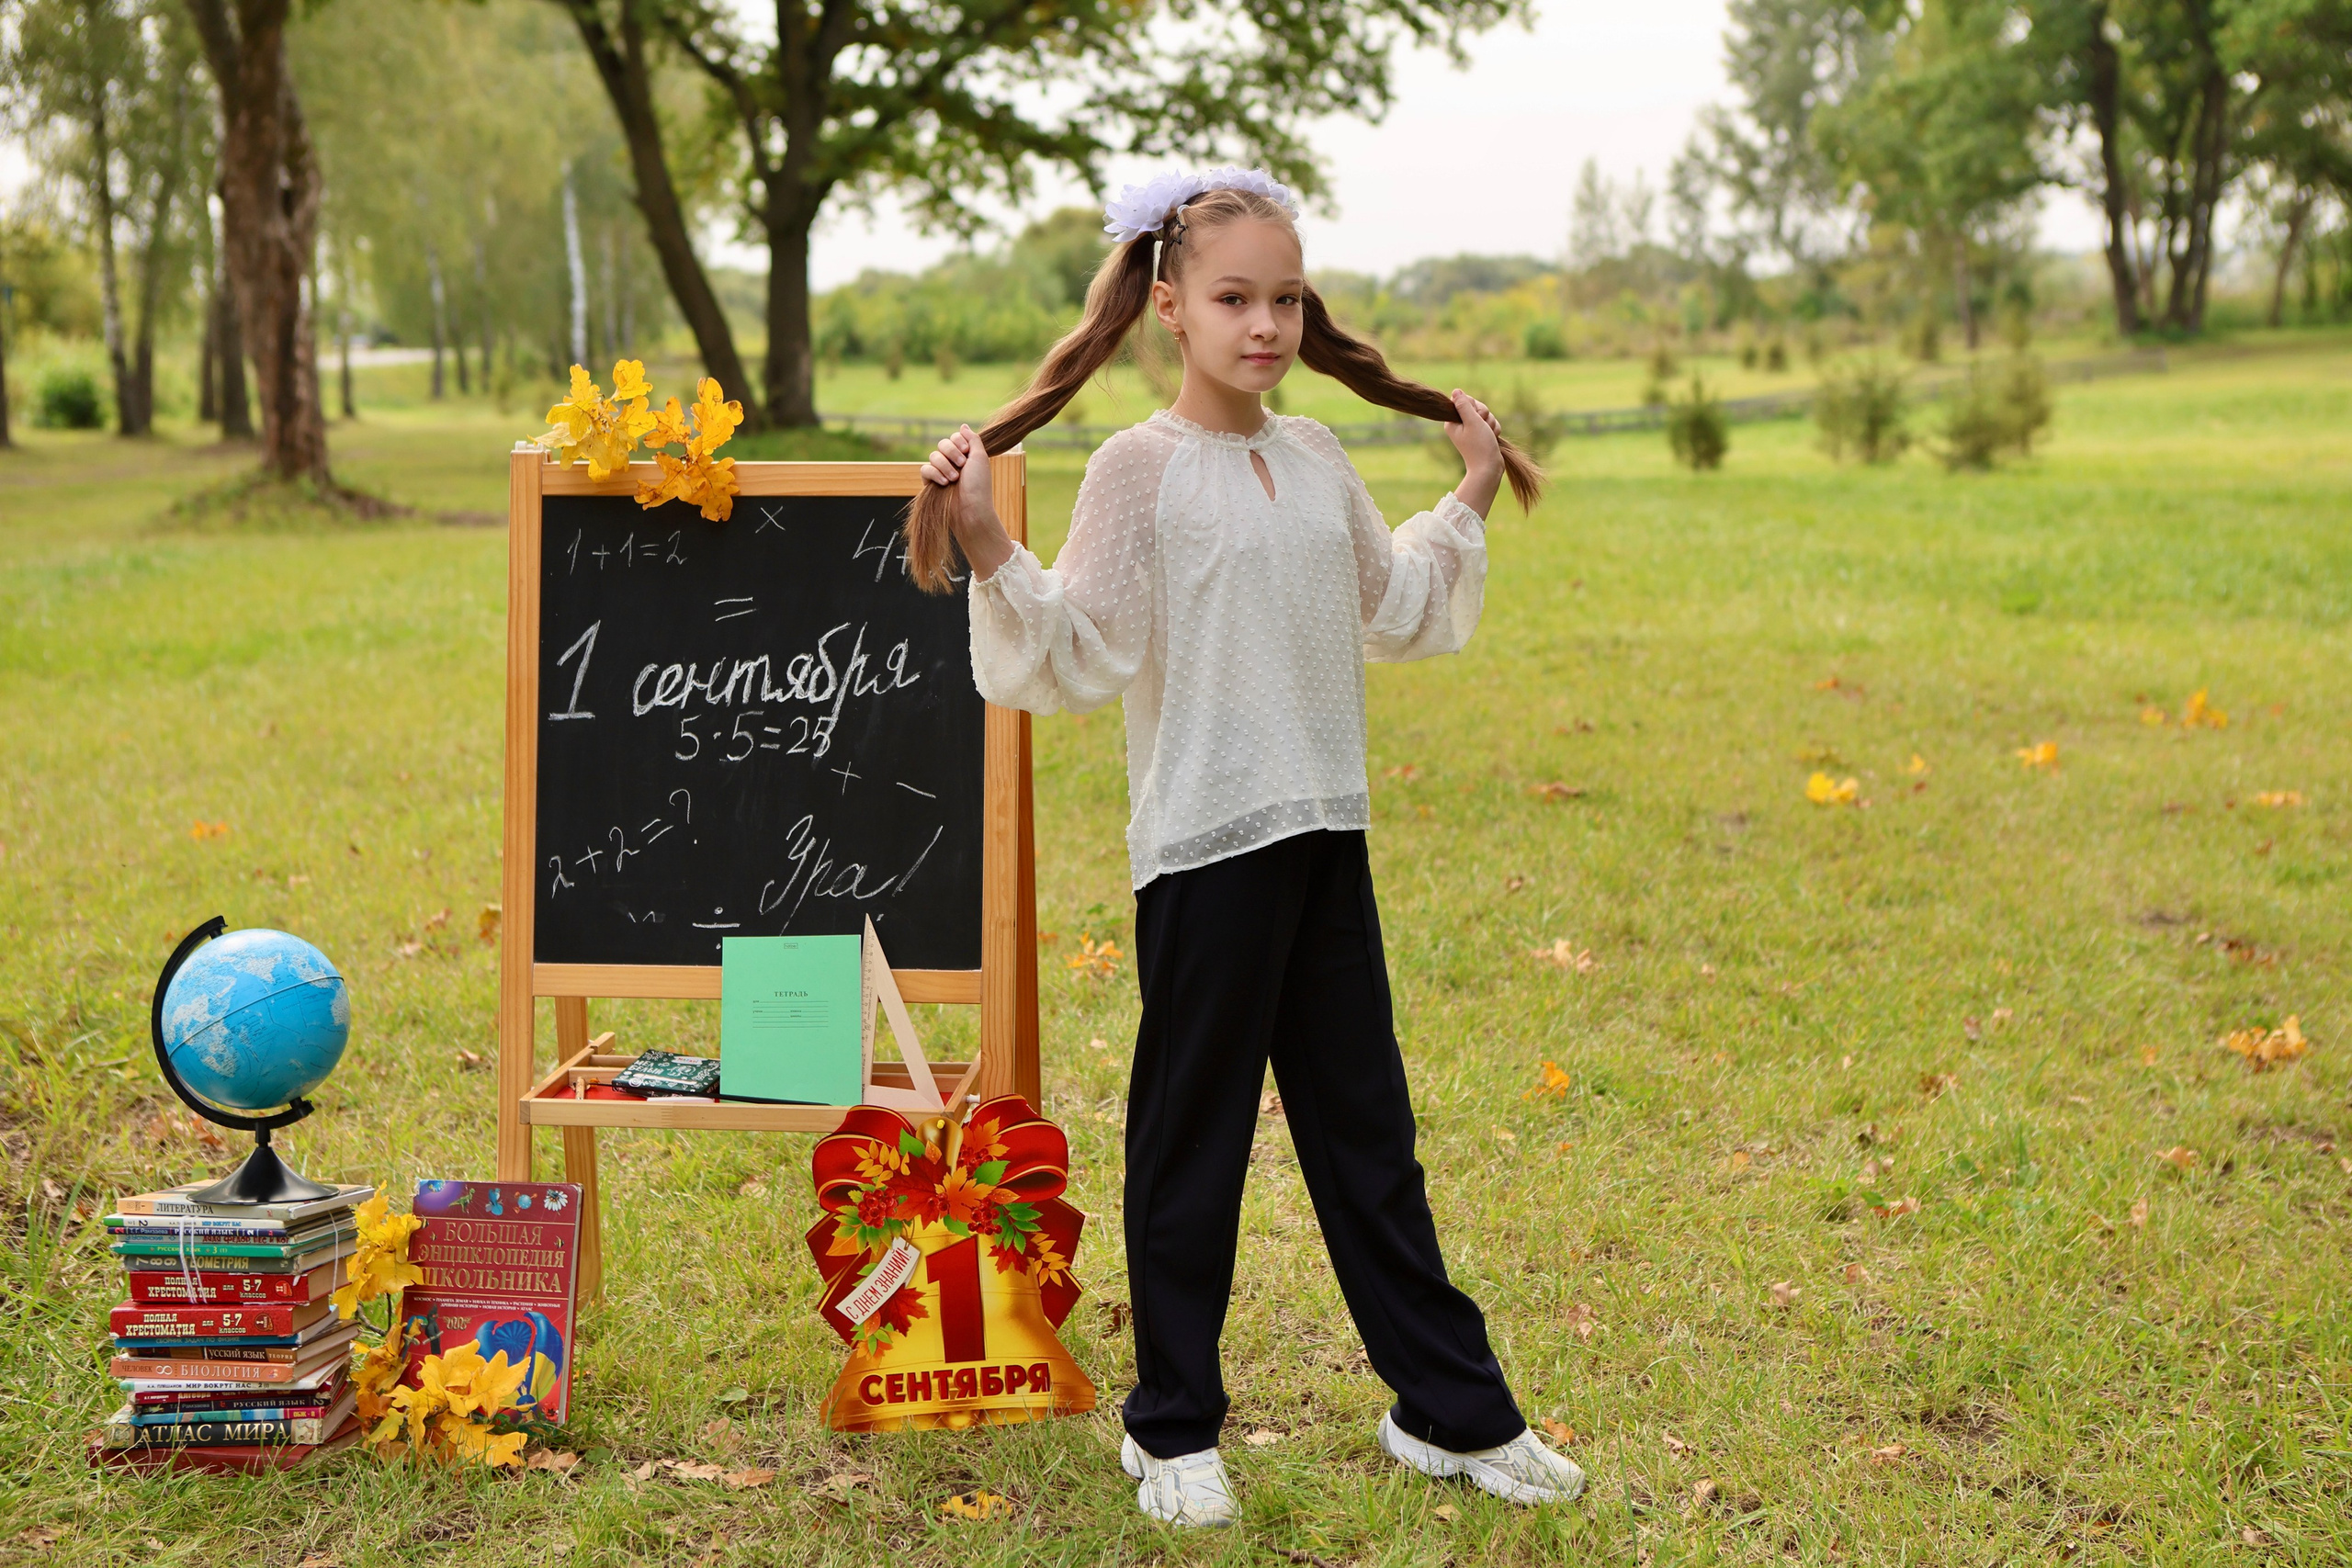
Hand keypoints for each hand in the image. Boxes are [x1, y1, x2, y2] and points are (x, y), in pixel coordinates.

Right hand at [921, 424, 1013, 578]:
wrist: (971, 509)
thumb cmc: (979, 485)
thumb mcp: (980, 457)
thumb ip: (972, 439)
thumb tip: (963, 426)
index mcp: (966, 455)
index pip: (954, 437)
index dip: (958, 441)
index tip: (966, 451)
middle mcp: (953, 462)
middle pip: (942, 444)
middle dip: (951, 452)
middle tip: (961, 465)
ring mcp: (941, 473)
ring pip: (933, 456)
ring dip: (944, 465)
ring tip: (954, 479)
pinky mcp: (931, 483)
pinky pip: (925, 469)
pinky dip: (934, 474)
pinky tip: (944, 483)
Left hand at [1444, 389, 1504, 515]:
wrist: (1489, 467)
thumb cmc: (1479, 445)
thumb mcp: (1472, 421)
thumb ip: (1464, 405)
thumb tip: (1455, 391)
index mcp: (1453, 421)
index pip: (1466, 400)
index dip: (1475, 407)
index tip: (1476, 418)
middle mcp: (1460, 424)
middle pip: (1477, 406)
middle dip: (1485, 415)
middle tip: (1483, 428)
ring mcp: (1471, 429)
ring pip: (1486, 414)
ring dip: (1491, 423)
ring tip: (1488, 435)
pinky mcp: (1480, 434)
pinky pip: (1491, 423)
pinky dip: (1494, 429)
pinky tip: (1492, 438)